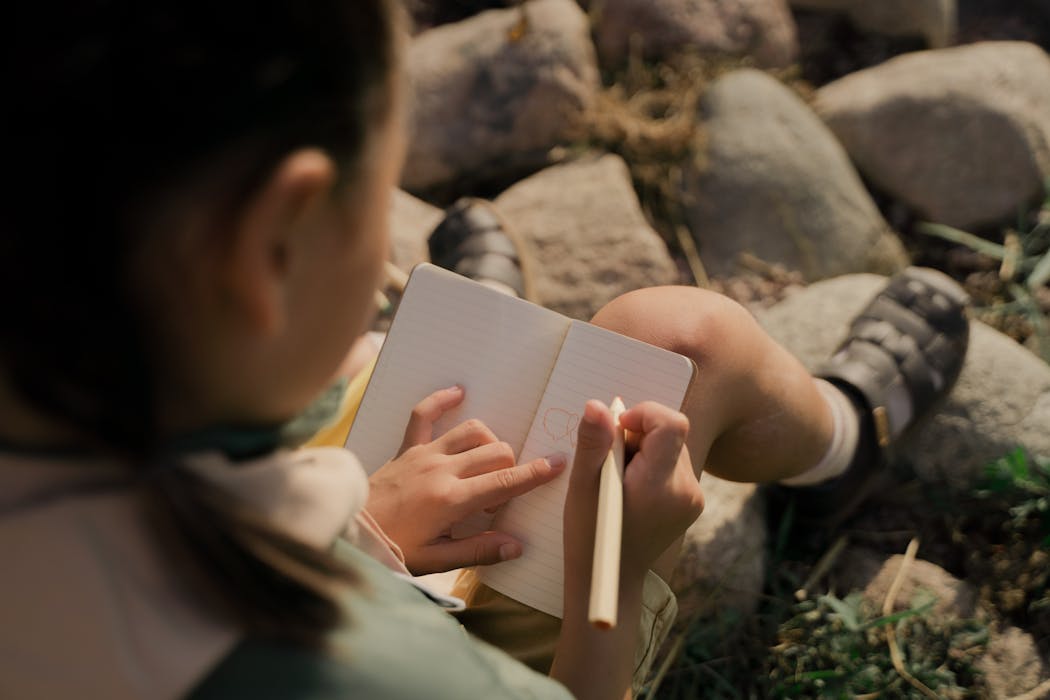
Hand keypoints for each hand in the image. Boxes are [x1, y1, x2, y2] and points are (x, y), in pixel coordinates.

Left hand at [366, 385, 565, 574]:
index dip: (535, 473)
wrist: (350, 531)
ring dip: (488, 444)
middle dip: (511, 468)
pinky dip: (442, 400)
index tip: (559, 463)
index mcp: (451, 500)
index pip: (504, 482)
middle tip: (497, 497)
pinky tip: (459, 393)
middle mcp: (440, 470)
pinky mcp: (407, 446)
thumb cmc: (393, 549)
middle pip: (495, 452)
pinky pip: (424, 413)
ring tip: (485, 466)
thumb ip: (479, 551)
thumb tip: (517, 546)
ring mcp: (423, 453)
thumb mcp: (436, 560)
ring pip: (472, 430)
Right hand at [563, 400, 703, 582]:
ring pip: (672, 446)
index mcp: (659, 486)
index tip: (617, 429)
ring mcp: (694, 498)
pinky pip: (674, 463)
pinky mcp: (694, 501)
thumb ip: (592, 443)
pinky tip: (633, 487)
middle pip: (670, 433)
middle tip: (611, 464)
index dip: (644, 414)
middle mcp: (686, 491)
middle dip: (637, 436)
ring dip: (643, 450)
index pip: (672, 424)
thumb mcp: (582, 486)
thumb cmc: (590, 533)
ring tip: (620, 479)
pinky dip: (653, 464)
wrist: (612, 576)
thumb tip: (598, 405)